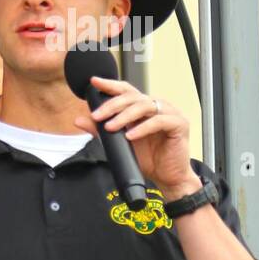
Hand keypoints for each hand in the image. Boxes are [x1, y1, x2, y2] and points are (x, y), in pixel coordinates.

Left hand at [73, 76, 197, 198]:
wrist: (167, 177)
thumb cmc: (148, 158)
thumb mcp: (119, 143)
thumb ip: (101, 130)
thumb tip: (79, 120)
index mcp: (144, 107)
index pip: (126, 90)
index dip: (111, 85)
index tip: (94, 82)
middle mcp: (157, 106)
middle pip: (133, 96)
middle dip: (112, 105)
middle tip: (97, 115)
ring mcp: (170, 113)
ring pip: (144, 106)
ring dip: (124, 116)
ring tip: (111, 127)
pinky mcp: (179, 124)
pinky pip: (159, 121)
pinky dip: (143, 128)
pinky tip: (131, 136)